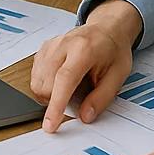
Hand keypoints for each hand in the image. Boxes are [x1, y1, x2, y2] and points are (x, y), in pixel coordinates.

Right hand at [30, 0, 142, 131]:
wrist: (106, 29)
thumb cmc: (113, 51)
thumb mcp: (118, 76)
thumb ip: (101, 98)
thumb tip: (85, 116)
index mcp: (84, 50)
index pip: (64, 80)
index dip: (56, 105)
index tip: (51, 125)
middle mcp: (63, 45)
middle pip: (46, 83)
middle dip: (56, 101)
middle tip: (76, 98)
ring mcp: (51, 46)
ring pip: (37, 81)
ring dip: (49, 94)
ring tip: (69, 89)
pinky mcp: (43, 49)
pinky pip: (35, 75)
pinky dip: (45, 85)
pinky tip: (60, 81)